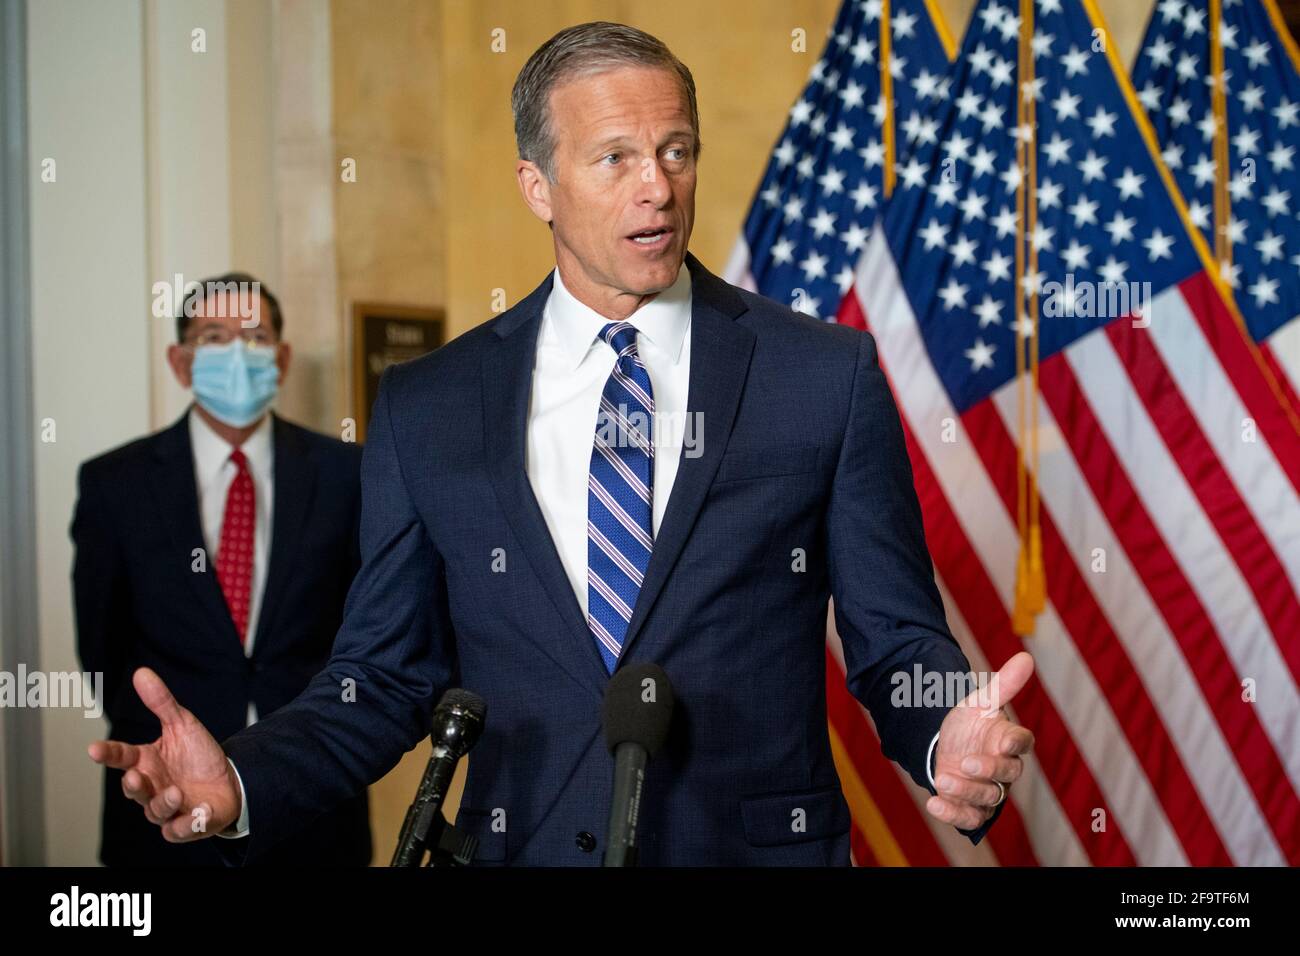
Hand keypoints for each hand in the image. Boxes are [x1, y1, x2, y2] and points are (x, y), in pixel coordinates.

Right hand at [87, 667, 241, 841]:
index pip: (121, 757)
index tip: (94, 749)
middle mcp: (151, 787)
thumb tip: (141, 672)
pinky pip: (178, 830)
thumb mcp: (182, 724)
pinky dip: (187, 823)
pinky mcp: (184, 826)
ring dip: (164, 803)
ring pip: (155, 812)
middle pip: (134, 790)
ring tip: (178, 791)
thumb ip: (161, 702)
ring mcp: (166, 808)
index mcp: (146, 762)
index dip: (108, 753)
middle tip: (135, 777)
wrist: (229, 782)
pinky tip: (199, 811)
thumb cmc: (198, 755)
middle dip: (133, 785)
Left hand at [925, 651, 1034, 830]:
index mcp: (1008, 740)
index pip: (1022, 742)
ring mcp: (989, 789)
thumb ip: (1003, 685)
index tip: (1003, 741)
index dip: (1015, 744)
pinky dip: (952, 813)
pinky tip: (933, 803)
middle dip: (989, 769)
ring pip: (989, 797)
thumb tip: (1026, 657)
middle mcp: (1003, 768)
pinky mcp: (972, 808)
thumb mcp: (979, 702)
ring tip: (942, 779)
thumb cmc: (969, 724)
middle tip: (967, 762)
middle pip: (1007, 773)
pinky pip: (969, 818)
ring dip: (966, 790)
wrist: (946, 746)